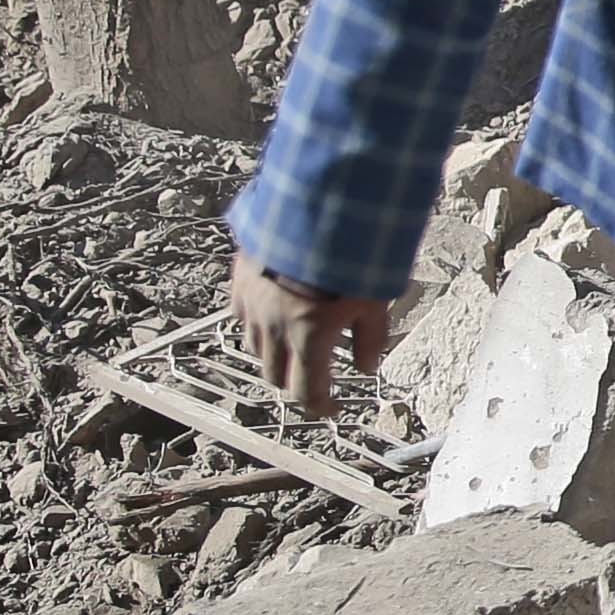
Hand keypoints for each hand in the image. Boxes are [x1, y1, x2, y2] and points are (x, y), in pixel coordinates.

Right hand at [228, 255, 394, 414]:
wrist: (313, 206)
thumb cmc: (350, 252)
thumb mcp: (375, 299)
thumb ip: (371, 338)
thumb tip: (366, 367)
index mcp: (309, 337)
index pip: (307, 391)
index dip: (321, 406)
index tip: (332, 408)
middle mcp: (274, 328)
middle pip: (276, 376)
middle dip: (296, 382)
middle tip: (315, 378)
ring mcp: (253, 305)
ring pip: (257, 348)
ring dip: (276, 356)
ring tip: (295, 346)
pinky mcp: (239, 282)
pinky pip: (243, 316)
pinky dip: (258, 325)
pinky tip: (274, 315)